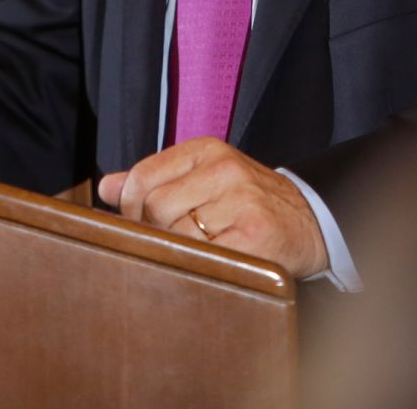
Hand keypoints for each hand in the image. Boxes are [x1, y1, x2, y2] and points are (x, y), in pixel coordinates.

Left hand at [98, 137, 327, 278]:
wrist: (311, 222)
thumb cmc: (247, 203)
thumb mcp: (203, 178)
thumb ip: (155, 180)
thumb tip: (105, 187)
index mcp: (207, 150)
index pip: (143, 176)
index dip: (130, 207)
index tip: (138, 223)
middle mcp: (224, 169)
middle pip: (155, 207)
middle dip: (153, 233)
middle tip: (169, 244)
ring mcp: (241, 201)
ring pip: (177, 234)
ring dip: (179, 252)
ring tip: (196, 252)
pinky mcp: (254, 235)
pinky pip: (205, 256)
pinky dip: (202, 265)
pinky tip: (214, 263)